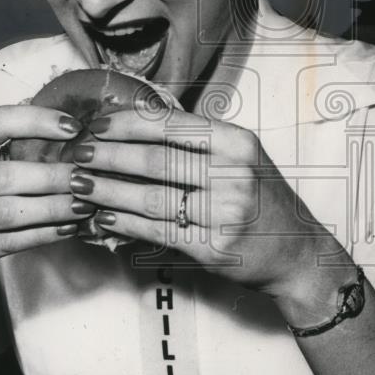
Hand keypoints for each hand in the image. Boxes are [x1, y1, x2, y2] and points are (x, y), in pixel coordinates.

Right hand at [0, 105, 93, 293]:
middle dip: (52, 176)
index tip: (75, 128)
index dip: (37, 121)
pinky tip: (69, 228)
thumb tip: (78, 138)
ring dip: (53, 208)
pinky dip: (44, 234)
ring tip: (84, 206)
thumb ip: (20, 153)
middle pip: (6, 175)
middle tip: (86, 178)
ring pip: (9, 211)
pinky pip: (10, 241)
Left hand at [67, 106, 354, 323]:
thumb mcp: (238, 160)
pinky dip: (125, 223)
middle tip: (76, 154)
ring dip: (108, 190)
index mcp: (236, 141)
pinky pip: (158, 230)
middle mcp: (233, 172)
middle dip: (108, 155)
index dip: (126, 123)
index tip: (95, 125)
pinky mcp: (214, 246)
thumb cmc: (259, 202)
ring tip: (78, 185)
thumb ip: (194, 143)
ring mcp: (226, 211)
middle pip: (156, 158)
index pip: (170, 124)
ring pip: (152, 195)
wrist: (297, 254)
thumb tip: (131, 119)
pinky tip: (102, 217)